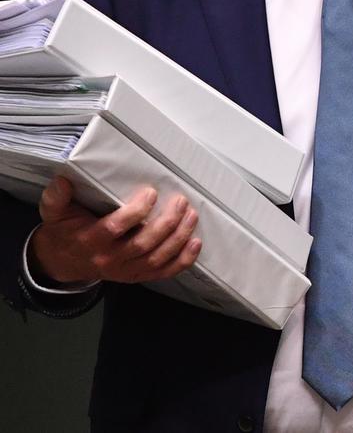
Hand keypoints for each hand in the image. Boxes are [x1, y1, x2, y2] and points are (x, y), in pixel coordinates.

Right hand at [29, 176, 201, 285]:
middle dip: (166, 223)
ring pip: (156, 258)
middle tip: (181, 201)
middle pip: (143, 244)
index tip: (151, 192)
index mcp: (91, 240)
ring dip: (178, 238)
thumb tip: (63, 180)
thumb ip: (57, 197)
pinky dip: (182, 261)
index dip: (136, 212)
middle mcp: (110, 259)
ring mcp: (125, 270)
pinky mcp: (136, 275)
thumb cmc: (65, 230)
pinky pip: (162, 272)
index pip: (116, 228)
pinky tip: (195, 243)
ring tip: (192, 216)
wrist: (63, 261)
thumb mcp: (54, 212)